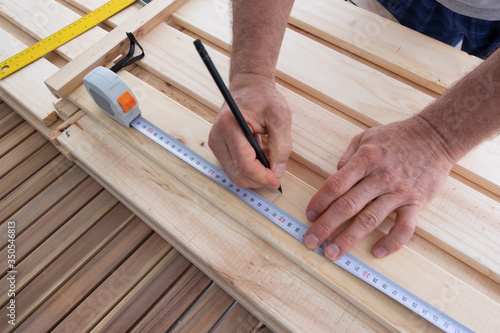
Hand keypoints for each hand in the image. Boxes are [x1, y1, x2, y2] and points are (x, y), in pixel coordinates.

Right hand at [208, 74, 291, 188]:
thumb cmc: (263, 98)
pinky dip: (248, 168)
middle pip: (238, 174)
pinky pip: (233, 168)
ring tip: (267, 155)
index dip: (262, 176)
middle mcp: (217, 136)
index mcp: (230, 125)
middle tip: (276, 172)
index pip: (244, 163)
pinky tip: (259, 154)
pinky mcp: (217, 148)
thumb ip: (282, 145)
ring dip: (254, 173)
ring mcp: (215, 143)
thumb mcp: (280, 117)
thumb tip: (278, 171)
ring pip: (235, 175)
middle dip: (259, 179)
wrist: (248, 87)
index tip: (276, 180)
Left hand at [304, 116, 454, 259]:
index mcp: (365, 160)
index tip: (309, 215)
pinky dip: (391, 242)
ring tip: (332, 252)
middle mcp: (381, 177)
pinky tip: (377, 252)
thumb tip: (334, 178)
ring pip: (370, 220)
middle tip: (311, 241)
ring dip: (348, 238)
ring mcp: (399, 192)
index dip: (320, 201)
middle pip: (348, 205)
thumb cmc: (397, 137)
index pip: (336, 184)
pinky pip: (404, 228)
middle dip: (326, 225)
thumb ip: (347, 158)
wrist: (436, 136)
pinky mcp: (417, 203)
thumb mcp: (366, 138)